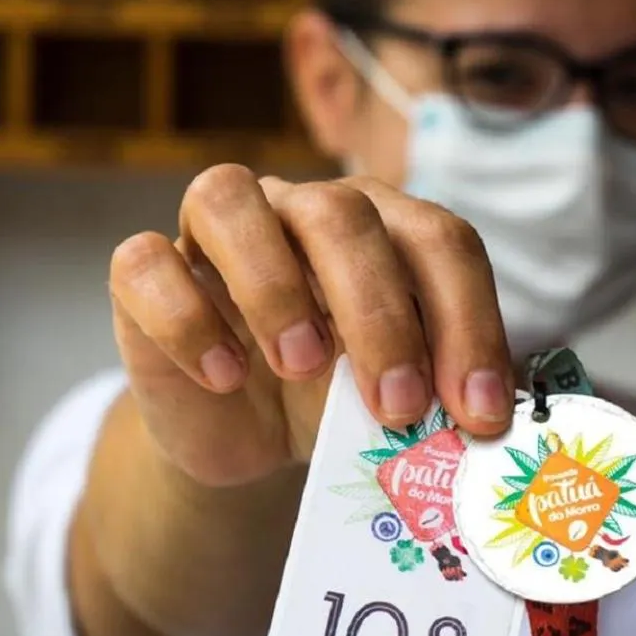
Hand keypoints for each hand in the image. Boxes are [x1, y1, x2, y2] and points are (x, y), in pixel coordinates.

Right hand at [109, 166, 513, 488]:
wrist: (247, 438)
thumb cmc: (334, 402)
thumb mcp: (394, 402)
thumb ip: (436, 395)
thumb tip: (489, 422)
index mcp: (383, 229)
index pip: (438, 239)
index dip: (467, 321)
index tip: (476, 412)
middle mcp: (301, 210)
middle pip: (341, 212)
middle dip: (380, 313)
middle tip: (399, 406)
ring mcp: (216, 234)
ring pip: (228, 197)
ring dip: (273, 285)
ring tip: (303, 368)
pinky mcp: (147, 275)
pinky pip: (146, 261)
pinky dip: (187, 319)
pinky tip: (225, 377)